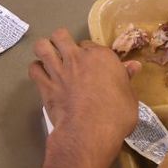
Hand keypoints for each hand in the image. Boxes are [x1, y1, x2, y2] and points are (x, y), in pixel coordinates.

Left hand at [31, 29, 140, 167]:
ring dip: (44, 49)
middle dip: (61, 41)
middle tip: (65, 53)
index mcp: (100, 57)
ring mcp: (58, 70)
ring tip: (48, 57)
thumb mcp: (129, 96)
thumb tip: (133, 65)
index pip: (89, 44)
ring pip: (42, 46)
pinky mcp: (45, 85)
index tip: (90, 63)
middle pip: (61, 36)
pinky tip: (41, 75)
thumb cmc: (116, 115)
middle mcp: (77, 57)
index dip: (89, 52)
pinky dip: (36, 70)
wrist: (90, 131)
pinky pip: (33, 69)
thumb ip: (126, 78)